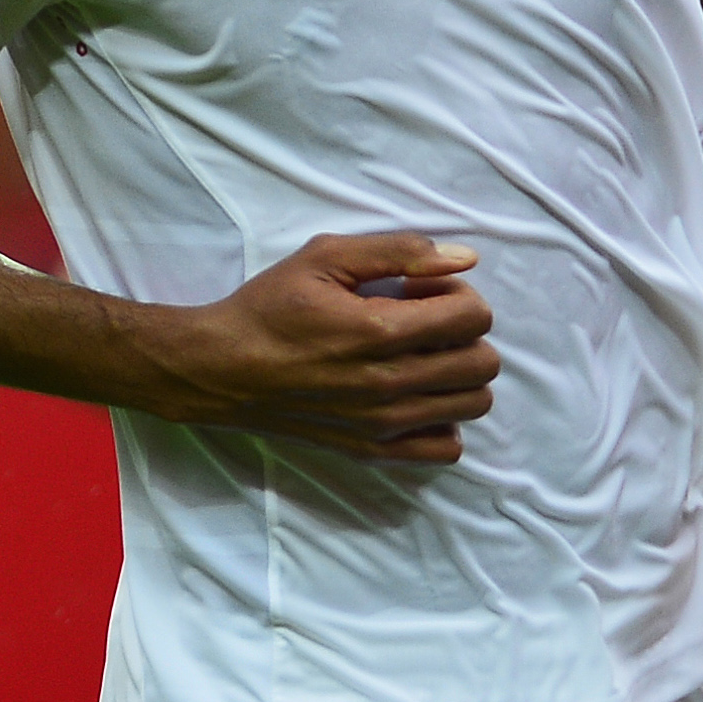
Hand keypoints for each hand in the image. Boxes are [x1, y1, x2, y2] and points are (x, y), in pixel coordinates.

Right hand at [152, 232, 500, 462]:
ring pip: (473, 405)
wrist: (219, 368)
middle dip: (466, 332)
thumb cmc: (269, 306)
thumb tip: (465, 259)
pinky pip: (444, 449)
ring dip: (460, 374)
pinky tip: (415, 394)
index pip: (475, 316)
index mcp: (380, 331)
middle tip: (425, 320)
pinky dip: (444, 420)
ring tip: (421, 355)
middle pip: (483, 363)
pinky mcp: (371, 450)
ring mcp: (382, 424)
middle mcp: (389, 385)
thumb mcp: (326, 256)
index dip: (458, 292)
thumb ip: (400, 251)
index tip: (422, 290)